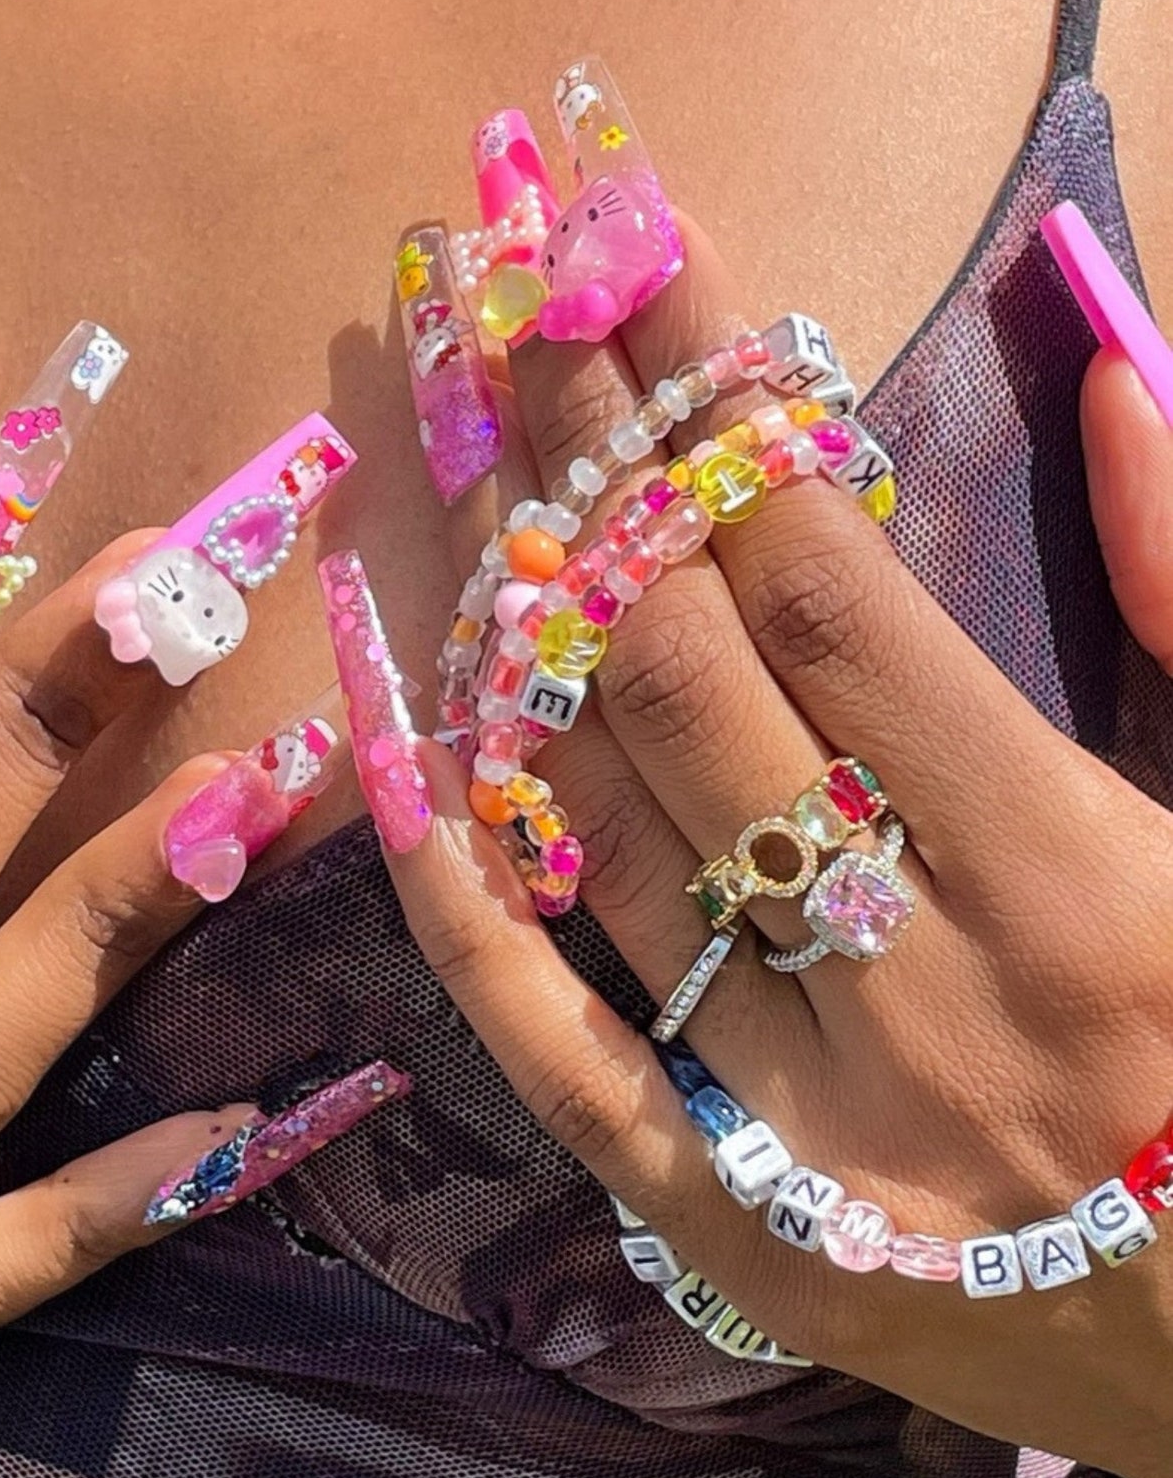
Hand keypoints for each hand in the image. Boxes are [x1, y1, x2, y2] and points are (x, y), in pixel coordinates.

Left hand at [381, 213, 1172, 1477]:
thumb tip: (1112, 378)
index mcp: (1081, 885)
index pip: (832, 591)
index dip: (710, 414)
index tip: (621, 265)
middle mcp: (913, 991)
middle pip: (686, 677)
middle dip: (583, 471)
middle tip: (496, 314)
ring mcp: (790, 1115)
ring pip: (593, 831)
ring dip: (501, 631)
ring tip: (432, 461)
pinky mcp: (712, 1213)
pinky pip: (544, 1033)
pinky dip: (452, 886)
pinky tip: (378, 739)